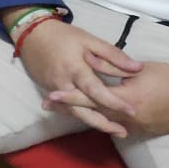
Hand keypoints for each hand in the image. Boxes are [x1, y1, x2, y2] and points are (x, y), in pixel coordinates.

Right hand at [14, 18, 143, 136]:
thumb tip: (137, 67)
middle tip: (124, 132)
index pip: (96, 91)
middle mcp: (63, 84)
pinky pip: (68, 107)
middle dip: (104, 123)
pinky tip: (95, 119)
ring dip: (94, 123)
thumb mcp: (89, 40)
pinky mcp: (49, 91)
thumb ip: (112, 55)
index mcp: (75, 69)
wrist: (32, 35)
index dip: (114, 102)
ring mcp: (54, 90)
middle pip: (84, 110)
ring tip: (114, 130)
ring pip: (75, 112)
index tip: (131, 110)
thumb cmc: (63, 36)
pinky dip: (82, 114)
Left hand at [44, 60, 168, 138]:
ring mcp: (135, 126)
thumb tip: (97, 67)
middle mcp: (126, 116)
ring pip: (104, 121)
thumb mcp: (140, 71)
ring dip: (85, 115)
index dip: (71, 97)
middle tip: (48, 104)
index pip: (92, 97)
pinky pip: (118, 126)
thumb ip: (116, 71)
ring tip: (65, 110)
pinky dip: (104, 120)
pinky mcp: (142, 131)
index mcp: (125, 98)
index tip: (51, 95)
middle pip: (93, 112)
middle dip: (70, 108)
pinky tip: (92, 116)